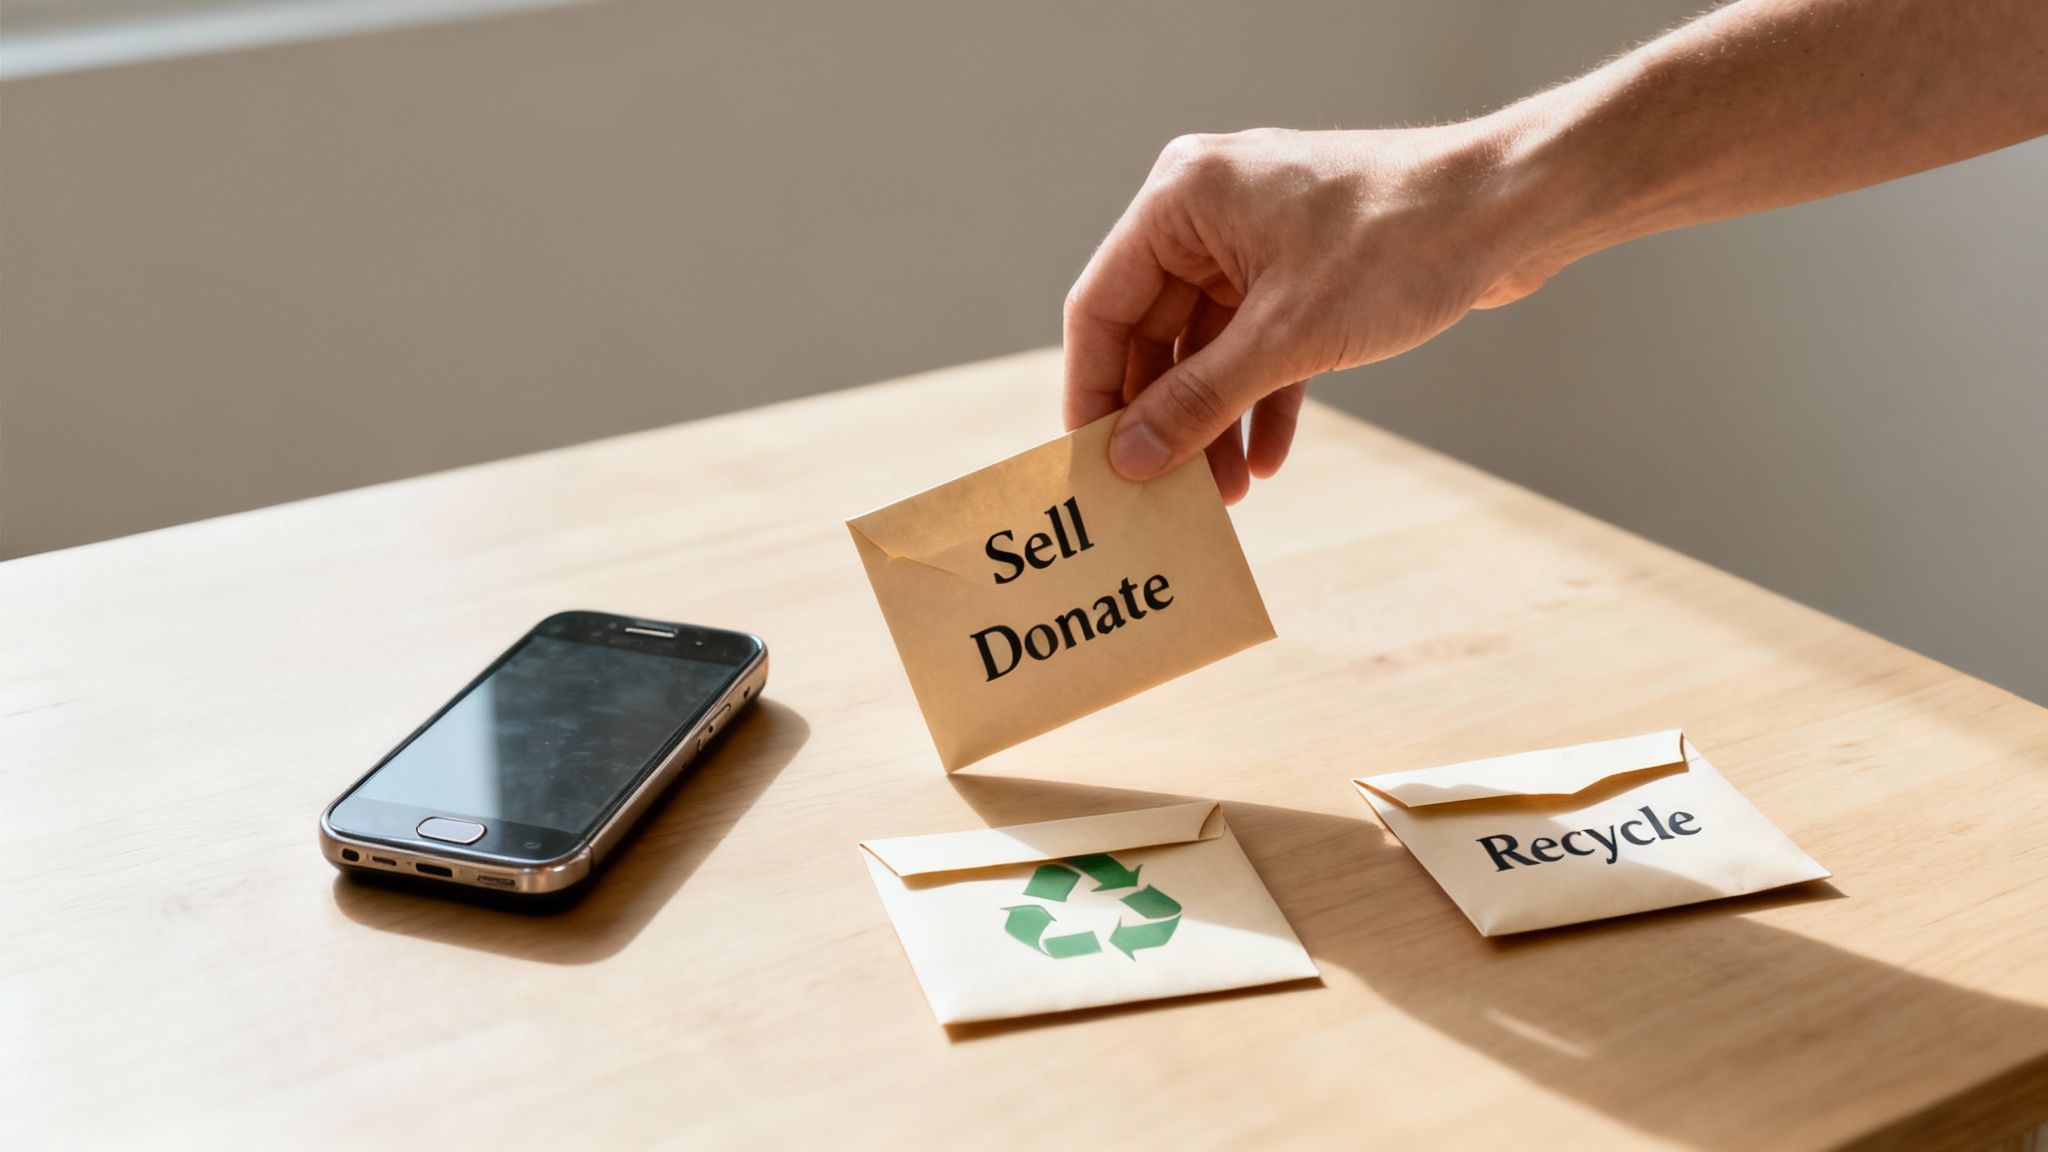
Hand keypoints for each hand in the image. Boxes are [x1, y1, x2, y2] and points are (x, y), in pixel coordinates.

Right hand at [1062, 126, 1557, 501]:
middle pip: (1152, 334)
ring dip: (1213, 421)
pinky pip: (1259, 345)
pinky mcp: (1301, 269)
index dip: (1092, 392)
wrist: (1512, 209)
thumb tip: (1131, 460)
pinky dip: (1259, 400)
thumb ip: (1198, 401)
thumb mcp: (1286, 338)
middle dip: (1164, 418)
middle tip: (1161, 494)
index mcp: (1181, 199)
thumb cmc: (1399, 244)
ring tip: (1220, 496)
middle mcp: (1207, 213)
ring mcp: (1256, 241)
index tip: (1092, 465)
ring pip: (1208, 348)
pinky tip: (1266, 460)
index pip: (1102, 307)